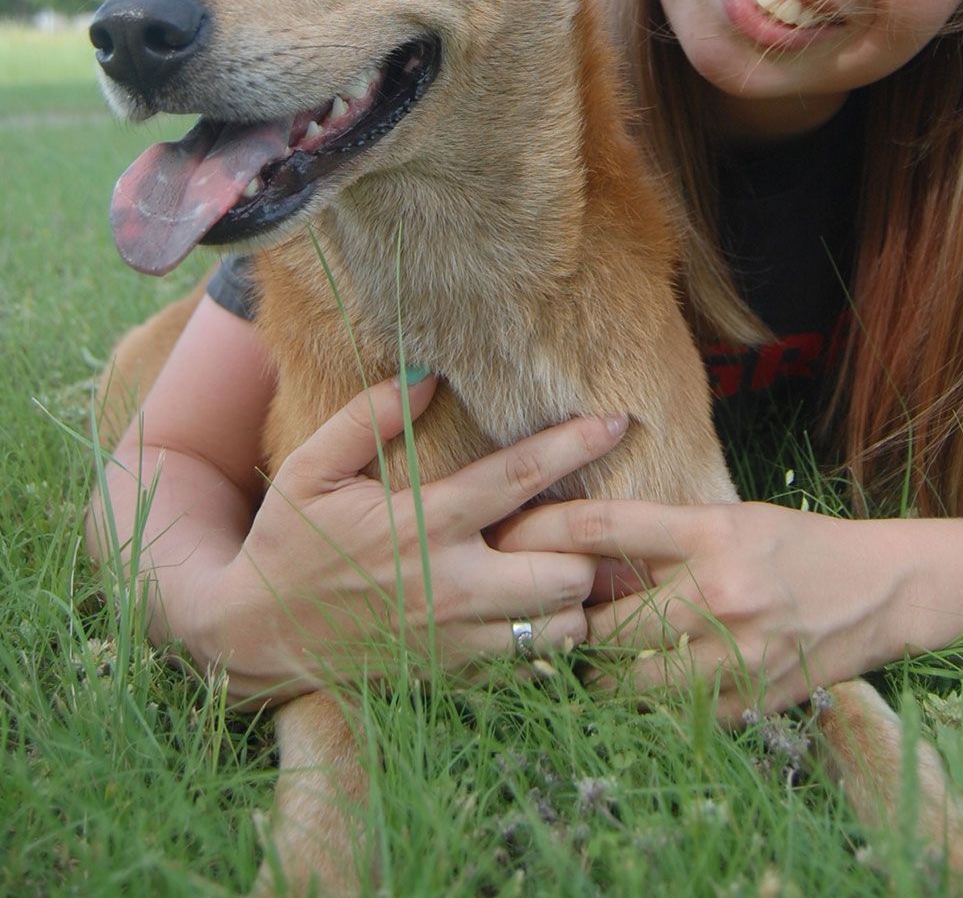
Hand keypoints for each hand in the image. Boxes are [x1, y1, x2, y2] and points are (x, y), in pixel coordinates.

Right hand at [187, 380, 628, 703]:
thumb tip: (430, 374)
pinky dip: (550, 634)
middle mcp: (450, 586)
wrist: (257, 635)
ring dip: (576, 594)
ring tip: (570, 561)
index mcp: (421, 524)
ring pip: (559, 624)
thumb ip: (370, 417)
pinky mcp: (453, 673)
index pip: (518, 477)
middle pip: (564, 570)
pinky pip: (531, 659)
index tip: (619, 420)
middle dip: (588, 545)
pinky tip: (540, 605)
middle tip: (596, 518)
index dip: (575, 445)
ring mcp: (456, 638)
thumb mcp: (311, 467)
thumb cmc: (290, 539)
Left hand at [494, 499, 912, 720]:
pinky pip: (670, 714)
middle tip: (548, 617)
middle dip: (569, 622)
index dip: (544, 531)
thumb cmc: (795, 543)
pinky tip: (642, 684)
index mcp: (710, 532)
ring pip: (628, 681)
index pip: (604, 526)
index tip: (507, 535)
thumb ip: (664, 533)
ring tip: (588, 658)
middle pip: (604, 620)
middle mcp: (717, 593)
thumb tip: (584, 547)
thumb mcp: (730, 516)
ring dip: (599, 673)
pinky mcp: (746, 702)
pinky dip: (647, 702)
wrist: (878, 589)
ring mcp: (733, 655)